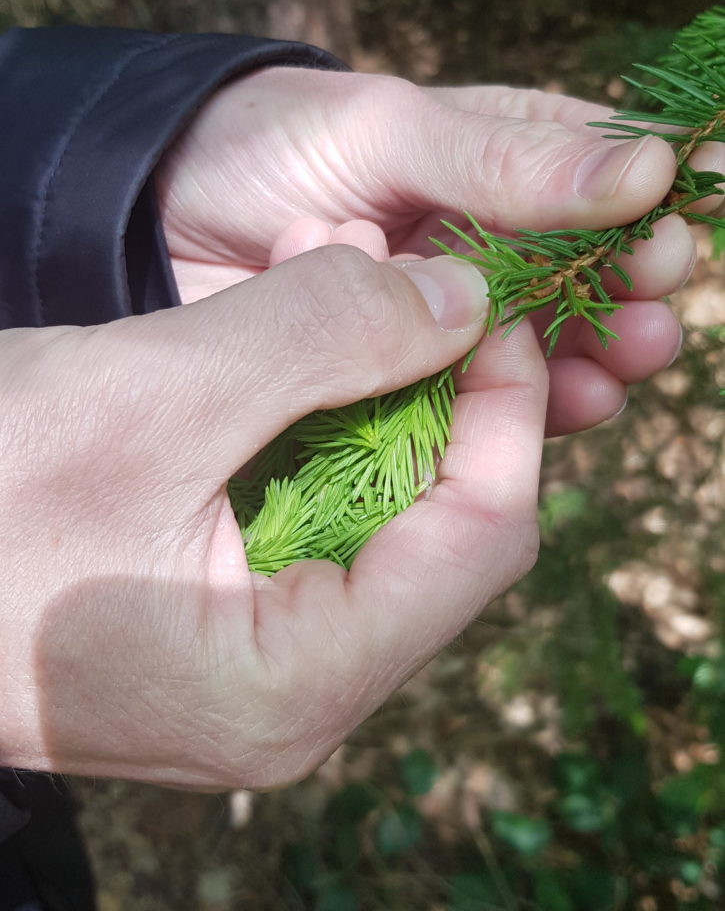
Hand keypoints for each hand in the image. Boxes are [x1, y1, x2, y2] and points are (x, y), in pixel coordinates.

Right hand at [0, 246, 545, 788]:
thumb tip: (460, 294)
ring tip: (333, 264)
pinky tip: (277, 331)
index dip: (505, 408)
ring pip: (368, 505)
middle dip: (425, 378)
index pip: (481, 538)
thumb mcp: (149, 395)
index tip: (490, 300)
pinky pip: (301, 510)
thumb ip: (323, 335)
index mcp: (296, 683)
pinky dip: (303, 414)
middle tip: (402, 263)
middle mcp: (293, 695)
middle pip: (435, 523)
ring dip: (360, 381)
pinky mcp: (212, 622)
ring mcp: (252, 663)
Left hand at [156, 71, 695, 436]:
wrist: (160, 213)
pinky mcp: (406, 378)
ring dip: (588, 364)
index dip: (649, 217)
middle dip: (626, 306)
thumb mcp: (390, 130)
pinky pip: (477, 401)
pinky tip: (550, 407)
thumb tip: (651, 173)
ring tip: (611, 369)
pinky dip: (516, 408)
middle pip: (588, 282)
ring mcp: (449, 319)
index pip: (606, 185)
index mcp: (500, 162)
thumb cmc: (270, 143)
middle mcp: (488, 245)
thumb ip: (507, 163)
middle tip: (646, 326)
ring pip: (545, 349)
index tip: (673, 250)